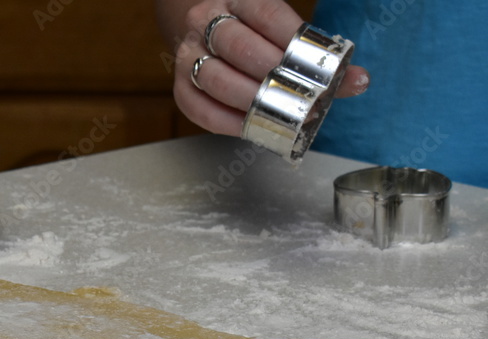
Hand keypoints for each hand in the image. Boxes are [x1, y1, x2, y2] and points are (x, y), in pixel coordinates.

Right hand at [172, 0, 369, 135]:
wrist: (202, 28)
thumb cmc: (250, 30)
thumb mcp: (279, 27)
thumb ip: (315, 53)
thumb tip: (359, 80)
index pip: (265, 12)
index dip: (292, 39)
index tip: (319, 65)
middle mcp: (205, 20)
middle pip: (237, 46)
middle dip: (273, 74)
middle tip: (304, 97)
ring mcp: (187, 53)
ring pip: (215, 78)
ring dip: (250, 100)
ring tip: (279, 113)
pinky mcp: (179, 84)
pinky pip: (197, 106)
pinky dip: (225, 120)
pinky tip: (249, 126)